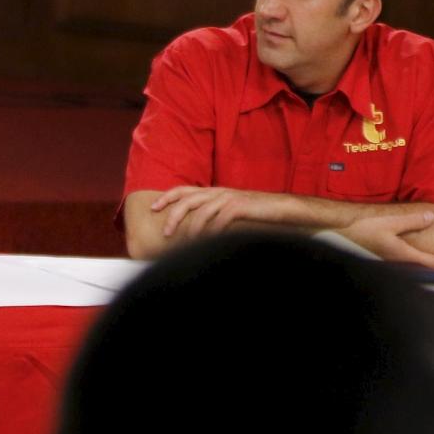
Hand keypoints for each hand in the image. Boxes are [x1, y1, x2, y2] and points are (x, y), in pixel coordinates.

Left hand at [150, 185, 286, 239]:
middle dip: (173, 216)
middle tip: (165, 233)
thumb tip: (195, 228)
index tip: (152, 208)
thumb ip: (212, 212)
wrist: (281, 208)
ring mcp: (229, 198)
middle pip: (187, 200)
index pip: (183, 190)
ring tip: (186, 242)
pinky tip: (208, 242)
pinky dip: (212, 232)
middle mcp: (218, 192)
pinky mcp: (240, 207)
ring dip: (191, 228)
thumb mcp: (229, 208)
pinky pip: (220, 220)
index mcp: (212, 191)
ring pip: (202, 212)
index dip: (166, 197)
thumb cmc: (254, 212)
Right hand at [336, 211, 433, 272]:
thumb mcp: (388, 222)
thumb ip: (411, 220)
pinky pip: (401, 266)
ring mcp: (387, 264)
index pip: (431, 262)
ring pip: (412, 270)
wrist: (333, 237)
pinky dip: (413, 264)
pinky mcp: (379, 262)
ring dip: (426, 268)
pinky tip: (412, 259)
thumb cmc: (359, 230)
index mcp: (401, 254)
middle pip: (423, 270)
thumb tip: (432, 217)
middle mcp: (396, 263)